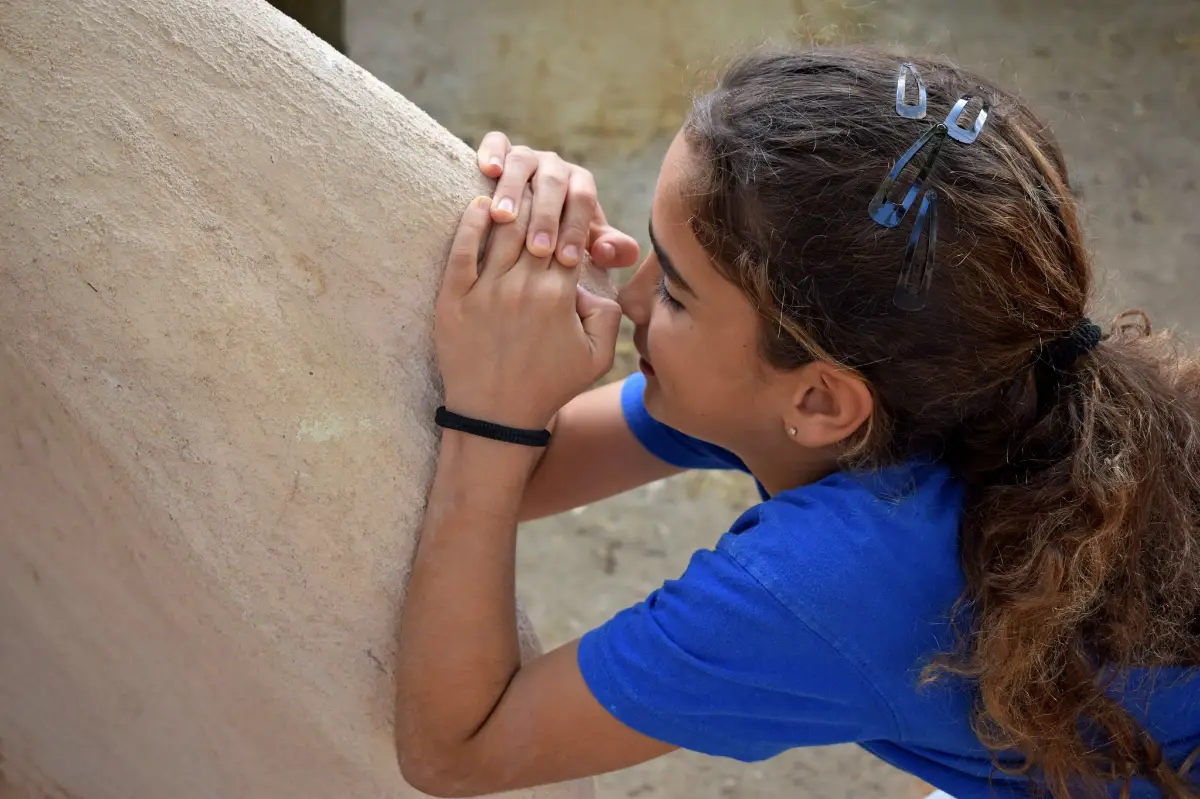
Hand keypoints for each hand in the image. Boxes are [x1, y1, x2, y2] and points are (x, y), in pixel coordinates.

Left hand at [435, 190, 622, 430]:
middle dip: (541, 199)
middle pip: (534, 224)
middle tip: (541, 179)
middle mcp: (523, 288)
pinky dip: (470, 223)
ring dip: (508, 202)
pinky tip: (478, 206)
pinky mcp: (453, 301)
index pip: (569, 236)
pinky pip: (461, 251)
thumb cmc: (550, 387)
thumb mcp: (597, 357)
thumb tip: (596, 283)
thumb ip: (608, 315)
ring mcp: (485, 293)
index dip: (572, 215)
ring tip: (512, 184)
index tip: (572, 201)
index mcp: (559, 297)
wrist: (496, 418)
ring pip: (500, 231)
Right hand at [477, 132, 640, 269]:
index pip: (583, 200)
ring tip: (504, 218)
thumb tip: (606, 251)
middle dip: (546, 217)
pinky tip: (489, 172)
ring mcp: (527, 156)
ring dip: (513, 190)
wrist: (522, 225)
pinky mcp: (499, 150)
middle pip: (554, 181)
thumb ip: (611, 251)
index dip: (576, 229)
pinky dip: (493, 152)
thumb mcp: (585, 249)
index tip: (566, 260)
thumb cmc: (557, 241)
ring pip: (523, 162)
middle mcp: (555, 166)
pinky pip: (497, 142)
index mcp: (579, 184)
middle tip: (539, 249)